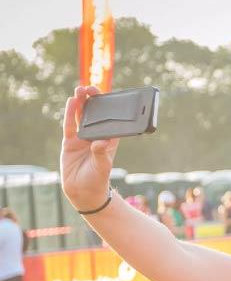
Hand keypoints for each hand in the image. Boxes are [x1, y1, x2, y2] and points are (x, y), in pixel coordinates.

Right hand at [60, 86, 119, 210]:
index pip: (111, 121)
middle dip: (94, 100)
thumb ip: (101, 154)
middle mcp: (96, 137)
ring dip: (82, 103)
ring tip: (81, 89)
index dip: (110, 107)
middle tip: (92, 88)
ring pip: (82, 116)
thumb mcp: (102, 167)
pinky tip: (72, 101)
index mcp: (109, 141)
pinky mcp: (70, 142)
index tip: (108, 95)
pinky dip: (70, 113)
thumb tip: (101, 142)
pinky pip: (70, 125)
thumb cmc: (97, 180)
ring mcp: (82, 138)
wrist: (83, 192)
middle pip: (96, 115)